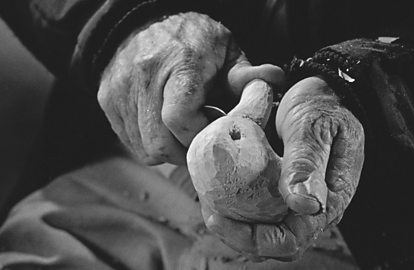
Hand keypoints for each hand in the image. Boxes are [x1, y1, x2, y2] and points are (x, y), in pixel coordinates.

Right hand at [98, 12, 283, 164]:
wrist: (139, 22)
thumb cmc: (189, 37)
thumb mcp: (224, 47)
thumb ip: (245, 72)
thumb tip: (275, 81)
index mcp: (178, 64)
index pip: (179, 118)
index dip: (200, 136)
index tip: (214, 129)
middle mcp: (142, 79)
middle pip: (161, 143)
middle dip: (187, 151)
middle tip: (203, 140)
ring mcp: (119, 93)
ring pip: (146, 149)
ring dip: (170, 149)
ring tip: (184, 130)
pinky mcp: (107, 103)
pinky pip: (132, 141)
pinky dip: (152, 143)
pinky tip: (165, 126)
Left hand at [202, 76, 364, 260]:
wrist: (324, 90)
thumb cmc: (324, 104)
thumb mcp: (315, 125)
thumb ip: (308, 162)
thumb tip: (304, 204)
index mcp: (330, 198)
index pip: (291, 240)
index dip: (253, 239)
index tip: (219, 219)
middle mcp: (313, 205)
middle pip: (275, 243)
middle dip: (239, 236)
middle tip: (210, 214)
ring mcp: (297, 198)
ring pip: (264, 229)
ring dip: (235, 224)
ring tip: (209, 204)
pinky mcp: (282, 187)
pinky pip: (259, 209)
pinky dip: (236, 206)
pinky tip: (217, 191)